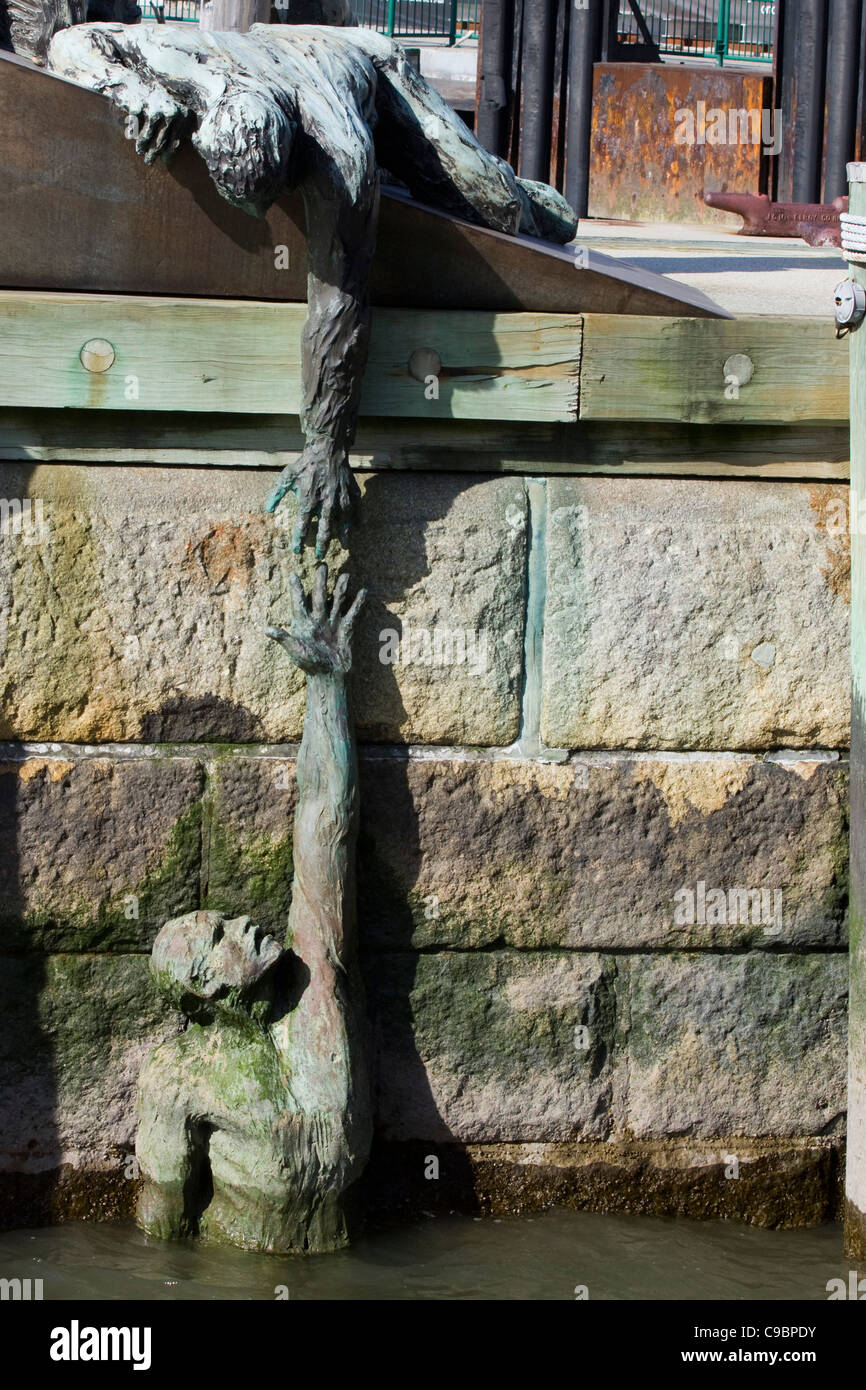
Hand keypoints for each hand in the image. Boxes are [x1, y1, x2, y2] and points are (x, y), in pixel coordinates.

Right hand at [126, 92, 188, 163]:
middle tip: (149, 162)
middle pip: (160, 140)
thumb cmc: (152, 98)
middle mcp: (168, 111)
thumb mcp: (167, 111)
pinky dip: (131, 132)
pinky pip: (134, 126)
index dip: (167, 152)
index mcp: (178, 113)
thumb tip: (168, 159)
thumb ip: (171, 131)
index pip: (173, 139)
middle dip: (153, 153)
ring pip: (147, 136)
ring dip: (142, 146)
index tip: (163, 161)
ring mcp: (152, 109)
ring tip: (139, 152)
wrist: (134, 78)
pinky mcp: (137, 107)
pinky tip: (129, 135)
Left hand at [265, 439, 358, 557]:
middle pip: (324, 530)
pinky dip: (357, 520)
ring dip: (343, 536)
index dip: (298, 540)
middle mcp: (326, 503)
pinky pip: (356, 510)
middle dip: (321, 545)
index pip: (302, 526)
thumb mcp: (287, 476)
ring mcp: (341, 499)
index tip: (296, 551)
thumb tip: (266, 510)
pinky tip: (357, 528)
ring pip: (343, 523)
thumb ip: (276, 494)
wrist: (327, 449)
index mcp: (308, 500)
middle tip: (320, 556)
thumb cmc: (305, 464)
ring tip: (344, 546)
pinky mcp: (352, 494)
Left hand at [266, 564, 365, 676]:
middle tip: (322, 565)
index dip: (296, 589)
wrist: (329, 676)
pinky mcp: (345, 629)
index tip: (292, 574)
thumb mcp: (294, 650)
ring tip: (345, 574)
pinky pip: (352, 613)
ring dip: (340, 588)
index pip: (299, 602)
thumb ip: (283, 638)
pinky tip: (362, 591)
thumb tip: (266, 629)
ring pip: (337, 601)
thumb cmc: (309, 664)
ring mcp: (333, 623)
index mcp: (304, 623)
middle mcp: (318, 620)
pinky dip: (357, 602)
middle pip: (320, 595)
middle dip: (321, 581)